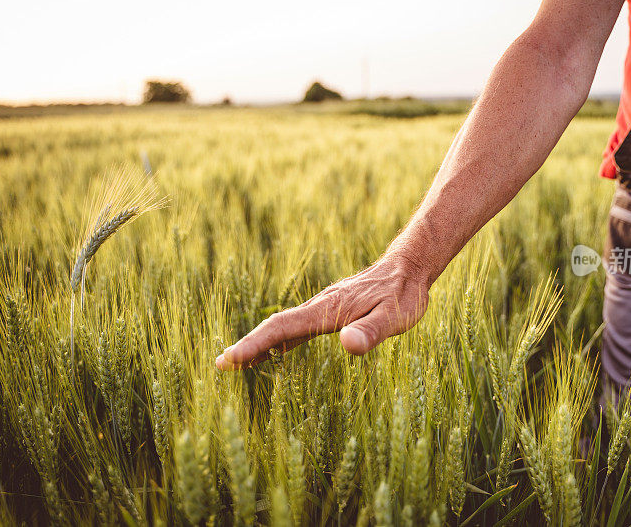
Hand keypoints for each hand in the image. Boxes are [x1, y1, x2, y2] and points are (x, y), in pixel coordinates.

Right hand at [215, 254, 429, 369]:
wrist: (410, 266)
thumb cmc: (403, 295)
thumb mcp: (394, 317)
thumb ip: (370, 332)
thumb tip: (347, 345)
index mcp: (328, 310)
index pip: (282, 328)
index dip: (254, 344)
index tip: (229, 359)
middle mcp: (320, 306)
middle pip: (276, 326)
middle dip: (248, 344)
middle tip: (221, 364)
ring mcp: (324, 306)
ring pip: (285, 325)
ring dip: (261, 342)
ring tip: (238, 361)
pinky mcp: (331, 309)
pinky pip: (298, 325)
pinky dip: (280, 339)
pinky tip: (276, 351)